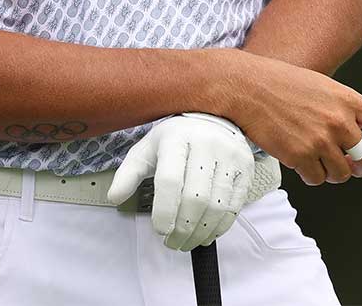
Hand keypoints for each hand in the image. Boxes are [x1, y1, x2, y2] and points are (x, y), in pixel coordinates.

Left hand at [107, 113, 253, 250]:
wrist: (213, 118)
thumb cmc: (175, 140)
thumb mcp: (147, 150)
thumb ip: (128, 174)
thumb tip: (114, 197)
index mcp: (177, 138)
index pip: (170, 180)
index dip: (164, 210)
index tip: (160, 231)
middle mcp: (207, 144)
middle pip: (196, 197)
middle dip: (182, 228)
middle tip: (172, 243)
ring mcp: (230, 156)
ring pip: (217, 205)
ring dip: (201, 232)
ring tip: (187, 243)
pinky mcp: (246, 168)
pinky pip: (235, 205)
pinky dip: (220, 226)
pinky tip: (206, 234)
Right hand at [222, 52, 361, 186]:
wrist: (248, 88)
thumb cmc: (281, 83)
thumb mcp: (324, 86)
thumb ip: (344, 108)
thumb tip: (355, 134)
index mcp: (350, 100)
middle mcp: (339, 122)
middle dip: (360, 167)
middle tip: (350, 165)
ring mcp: (320, 140)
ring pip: (341, 174)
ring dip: (332, 172)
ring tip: (319, 159)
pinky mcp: (300, 156)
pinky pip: (316, 179)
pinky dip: (311, 175)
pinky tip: (302, 161)